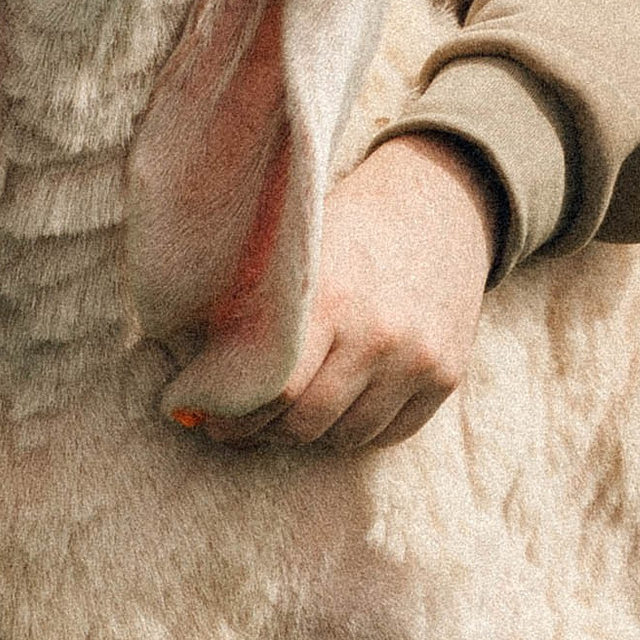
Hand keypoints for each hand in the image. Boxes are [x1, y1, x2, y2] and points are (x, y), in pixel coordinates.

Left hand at [166, 131, 498, 453]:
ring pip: (346, 436)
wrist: (440, 202)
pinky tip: (335, 408)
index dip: (232, 414)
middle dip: (262, 432)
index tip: (207, 416)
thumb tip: (191, 380)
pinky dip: (357, 429)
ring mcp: (418, 359)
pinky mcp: (447, 375)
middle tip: (237, 426)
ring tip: (285, 414)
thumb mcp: (293, 253)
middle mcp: (378, 335)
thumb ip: (247, 311)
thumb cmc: (346, 226)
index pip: (273, 390)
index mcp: (329, 297)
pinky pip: (390, 433)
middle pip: (306, 423)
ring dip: (310, 434)